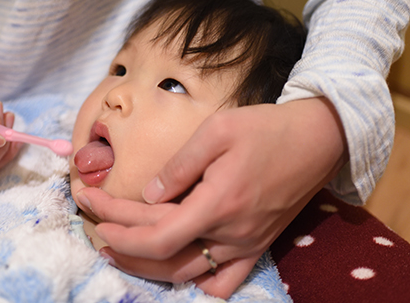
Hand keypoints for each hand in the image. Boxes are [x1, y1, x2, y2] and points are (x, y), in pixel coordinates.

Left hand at [77, 97, 347, 297]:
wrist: (317, 140)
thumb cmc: (264, 129)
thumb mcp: (216, 131)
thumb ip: (179, 166)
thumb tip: (148, 195)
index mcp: (219, 203)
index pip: (157, 235)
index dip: (120, 229)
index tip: (92, 211)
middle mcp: (232, 234)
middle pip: (166, 257)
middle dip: (122, 244)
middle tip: (94, 224)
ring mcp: (247, 246)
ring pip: (188, 274)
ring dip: (148, 267)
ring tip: (118, 251)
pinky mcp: (258, 247)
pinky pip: (224, 281)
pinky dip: (195, 282)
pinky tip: (176, 270)